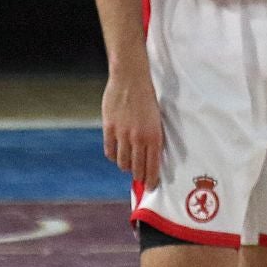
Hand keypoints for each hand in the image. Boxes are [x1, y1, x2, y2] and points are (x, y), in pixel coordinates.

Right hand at [102, 69, 163, 188]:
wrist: (131, 79)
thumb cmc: (147, 97)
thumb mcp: (157, 118)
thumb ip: (152, 137)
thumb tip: (150, 156)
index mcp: (154, 135)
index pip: (152, 165)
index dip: (151, 179)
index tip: (151, 187)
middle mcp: (138, 137)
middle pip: (137, 168)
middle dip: (139, 177)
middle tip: (140, 180)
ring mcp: (122, 134)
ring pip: (122, 162)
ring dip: (126, 167)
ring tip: (130, 165)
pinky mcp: (109, 129)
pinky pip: (110, 151)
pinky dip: (114, 157)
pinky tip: (117, 155)